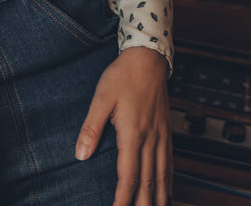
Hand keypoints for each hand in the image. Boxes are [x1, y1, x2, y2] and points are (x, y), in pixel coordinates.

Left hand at [75, 47, 171, 205]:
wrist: (148, 59)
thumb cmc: (122, 76)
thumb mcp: (101, 97)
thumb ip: (91, 127)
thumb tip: (81, 154)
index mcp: (133, 133)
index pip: (128, 175)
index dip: (122, 197)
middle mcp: (151, 139)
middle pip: (149, 182)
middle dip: (143, 204)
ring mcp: (162, 136)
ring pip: (162, 176)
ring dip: (159, 198)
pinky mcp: (166, 131)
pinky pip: (170, 163)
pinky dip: (169, 181)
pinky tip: (167, 190)